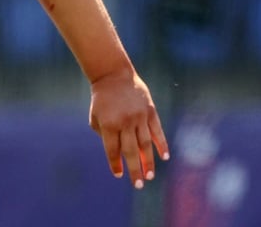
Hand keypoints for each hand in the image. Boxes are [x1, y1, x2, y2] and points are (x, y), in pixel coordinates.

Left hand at [88, 70, 169, 189]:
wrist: (113, 75)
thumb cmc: (102, 99)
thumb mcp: (96, 116)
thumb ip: (104, 134)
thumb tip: (119, 153)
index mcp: (108, 124)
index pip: (113, 150)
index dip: (115, 163)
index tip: (119, 174)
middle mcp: (125, 122)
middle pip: (130, 151)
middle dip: (134, 170)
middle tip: (138, 185)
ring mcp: (139, 117)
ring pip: (146, 144)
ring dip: (148, 162)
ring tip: (149, 176)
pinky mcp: (150, 111)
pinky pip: (157, 131)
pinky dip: (162, 144)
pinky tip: (164, 157)